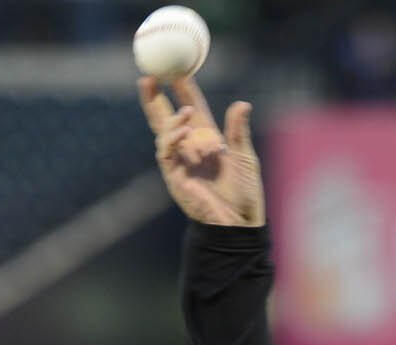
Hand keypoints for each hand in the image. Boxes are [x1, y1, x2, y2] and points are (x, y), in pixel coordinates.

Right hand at [138, 75, 264, 226]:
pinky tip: (183, 129)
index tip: (178, 70)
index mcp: (208, 141)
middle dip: (155, 98)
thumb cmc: (246, 194)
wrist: (240, 224)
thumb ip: (239, 131)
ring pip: (163, 133)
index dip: (184, 90)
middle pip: (167, 118)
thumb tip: (243, 104)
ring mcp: (180, 163)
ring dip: (171, 119)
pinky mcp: (175, 177)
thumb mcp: (245, 158)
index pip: (192, 109)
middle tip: (148, 75)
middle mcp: (190, 149)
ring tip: (186, 112)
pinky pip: (166, 152)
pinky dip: (172, 138)